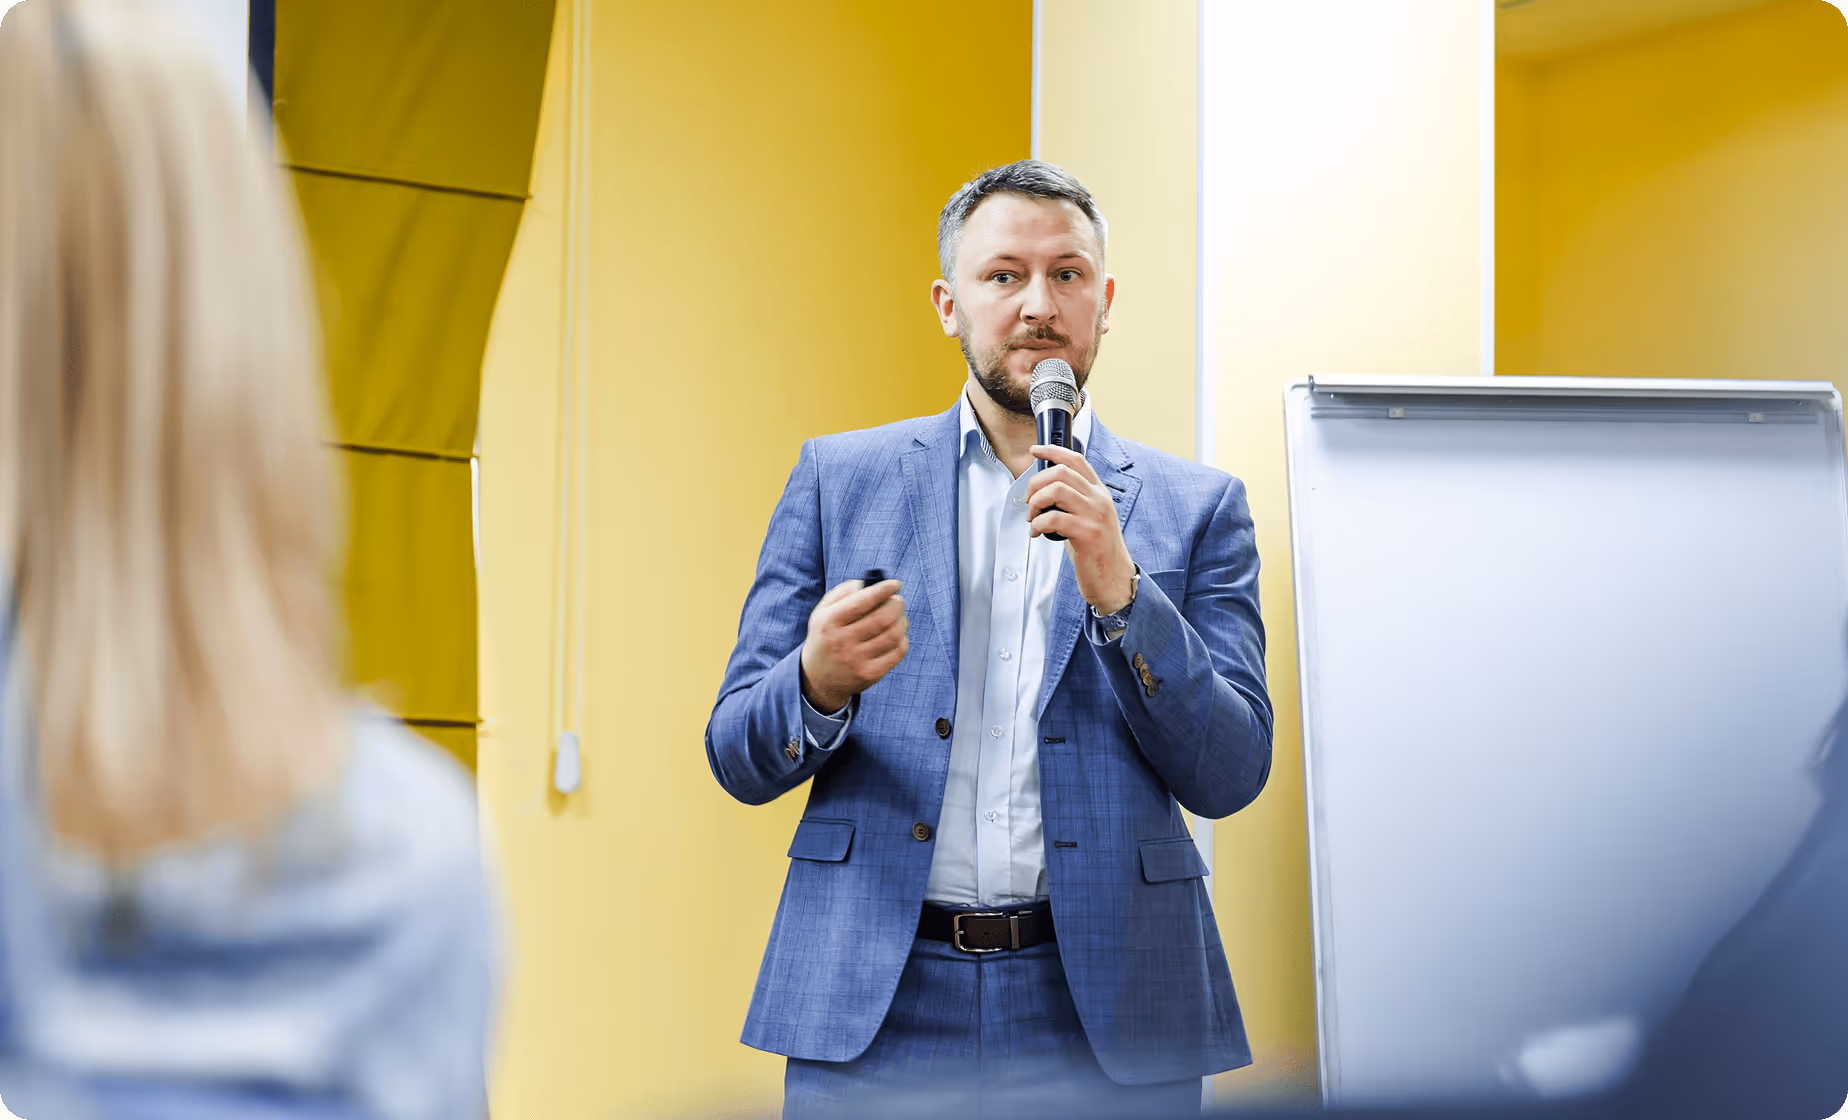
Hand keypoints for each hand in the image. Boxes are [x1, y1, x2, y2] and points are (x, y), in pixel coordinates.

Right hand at [799, 578, 908, 712]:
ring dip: (902, 622)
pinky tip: (897, 636)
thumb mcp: (822, 612)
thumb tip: (868, 583)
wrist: (817, 678)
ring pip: (893, 635)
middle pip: (882, 618)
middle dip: (896, 605)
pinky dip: (903, 640)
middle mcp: (841, 642)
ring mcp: (856, 661)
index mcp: (829, 622)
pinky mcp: (870, 675)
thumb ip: (843, 593)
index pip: (861, 602)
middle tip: (898, 601)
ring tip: (899, 618)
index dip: (883, 590)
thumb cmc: (826, 636)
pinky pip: (897, 653)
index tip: (895, 584)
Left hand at [1027, 444, 1135, 613]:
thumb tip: (1043, 490)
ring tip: (1033, 518)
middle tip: (1029, 501)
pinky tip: (1037, 533)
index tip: (1035, 451)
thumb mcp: (1089, 518)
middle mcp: (1099, 500)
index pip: (1076, 460)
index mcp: (1099, 492)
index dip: (1053, 450)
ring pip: (1056, 490)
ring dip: (1035, 503)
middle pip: (1061, 472)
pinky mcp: (1088, 534)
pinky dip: (1038, 525)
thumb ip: (1073, 501)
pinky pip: (1053, 518)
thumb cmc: (1096, 551)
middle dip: (1036, 483)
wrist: (1114, 579)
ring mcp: (1095, 515)